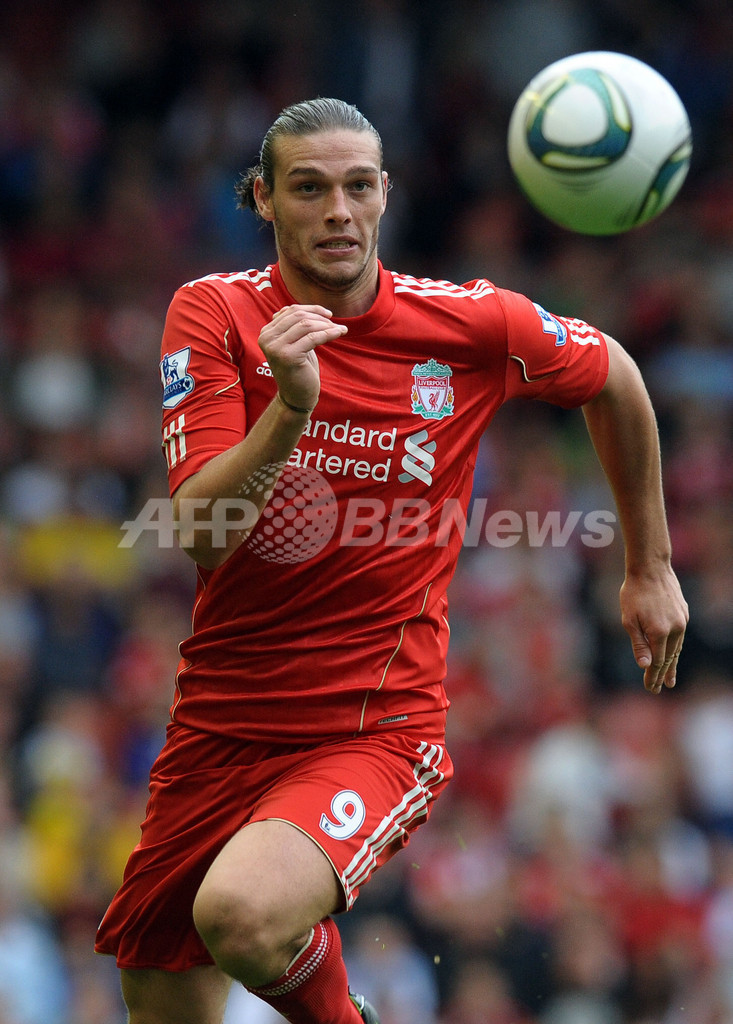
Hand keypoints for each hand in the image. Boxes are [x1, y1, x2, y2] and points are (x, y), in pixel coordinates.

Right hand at [258, 305, 346, 411]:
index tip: (328, 314)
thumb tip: (312, 309)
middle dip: (319, 317)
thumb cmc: (299, 369)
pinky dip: (329, 333)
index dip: (312, 309)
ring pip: (306, 325)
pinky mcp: (288, 356)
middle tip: (334, 322)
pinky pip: (313, 338)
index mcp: (266, 333)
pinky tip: (340, 333)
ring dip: (326, 325)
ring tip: (340, 329)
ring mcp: (275, 348)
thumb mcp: (295, 344)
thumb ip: (295, 327)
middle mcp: (267, 338)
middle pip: (298, 315)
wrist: (296, 396)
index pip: (290, 311)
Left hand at [620, 565, 688, 693]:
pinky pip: (679, 637)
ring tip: (670, 680)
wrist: (651, 568)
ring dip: (672, 664)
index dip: (653, 676)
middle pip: (669, 658)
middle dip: (663, 675)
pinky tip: (673, 655)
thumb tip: (645, 665)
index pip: (657, 662)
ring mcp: (681, 621)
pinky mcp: (684, 613)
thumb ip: (638, 644)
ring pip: (677, 648)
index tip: (651, 688)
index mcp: (659, 632)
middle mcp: (674, 629)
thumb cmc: (634, 593)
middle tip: (659, 689)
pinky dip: (676, 649)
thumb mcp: (629, 619)